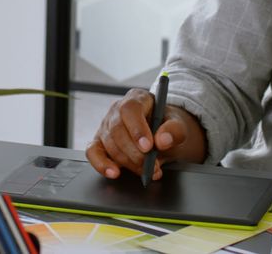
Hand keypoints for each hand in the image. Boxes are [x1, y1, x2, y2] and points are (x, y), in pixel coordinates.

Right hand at [85, 88, 206, 180]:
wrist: (162, 136)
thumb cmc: (167, 127)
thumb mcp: (178, 125)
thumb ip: (174, 130)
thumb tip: (162, 140)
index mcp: (137, 98)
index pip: (130, 109)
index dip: (137, 128)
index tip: (148, 147)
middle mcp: (117, 110)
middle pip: (118, 129)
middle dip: (135, 152)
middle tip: (152, 166)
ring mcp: (106, 125)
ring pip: (110, 145)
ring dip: (128, 162)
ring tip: (147, 171)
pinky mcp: (99, 141)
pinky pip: (93, 152)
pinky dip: (101, 164)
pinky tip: (114, 173)